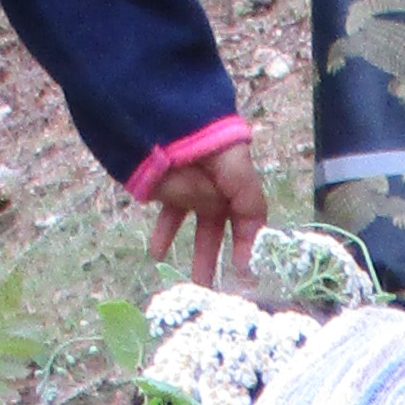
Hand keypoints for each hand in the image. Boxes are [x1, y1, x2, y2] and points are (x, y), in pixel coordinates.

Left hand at [145, 135, 270, 287]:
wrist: (165, 116)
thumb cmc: (208, 143)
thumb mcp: (237, 176)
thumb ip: (247, 210)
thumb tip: (248, 249)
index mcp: (237, 179)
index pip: (248, 217)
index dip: (247, 244)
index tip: (243, 271)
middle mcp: (216, 185)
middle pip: (217, 226)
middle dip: (214, 257)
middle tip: (211, 289)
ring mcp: (189, 186)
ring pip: (192, 225)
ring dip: (190, 252)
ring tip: (188, 283)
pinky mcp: (165, 185)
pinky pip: (167, 214)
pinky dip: (163, 234)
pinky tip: (157, 252)